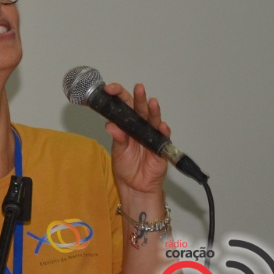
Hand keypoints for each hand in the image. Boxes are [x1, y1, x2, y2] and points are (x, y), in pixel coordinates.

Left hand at [103, 82, 168, 196]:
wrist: (135, 185)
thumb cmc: (126, 166)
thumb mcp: (118, 151)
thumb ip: (118, 138)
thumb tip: (110, 125)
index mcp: (127, 124)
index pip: (124, 105)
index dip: (119, 95)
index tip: (110, 89)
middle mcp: (140, 127)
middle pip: (140, 109)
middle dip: (139, 97)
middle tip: (138, 88)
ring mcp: (151, 135)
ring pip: (153, 119)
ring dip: (153, 110)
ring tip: (152, 102)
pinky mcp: (161, 147)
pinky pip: (163, 137)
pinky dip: (162, 131)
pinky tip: (161, 125)